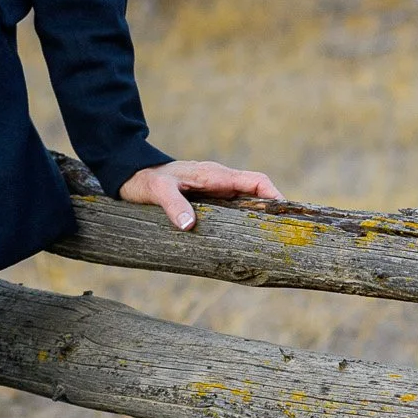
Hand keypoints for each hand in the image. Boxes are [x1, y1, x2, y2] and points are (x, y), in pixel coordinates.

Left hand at [119, 160, 281, 231]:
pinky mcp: (208, 200)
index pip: (255, 180)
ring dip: (260, 218)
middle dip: (273, 210)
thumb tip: (189, 225)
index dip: (273, 195)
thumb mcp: (157, 191)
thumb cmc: (146, 180)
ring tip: (272, 241)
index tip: (285, 214)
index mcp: (214, 175)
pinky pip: (233, 210)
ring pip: (246, 203)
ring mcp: (215, 191)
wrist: (131, 175)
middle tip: (285, 235)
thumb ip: (173, 205)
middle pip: (256, 193)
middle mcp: (219, 181)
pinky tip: (246, 240)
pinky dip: (244, 221)